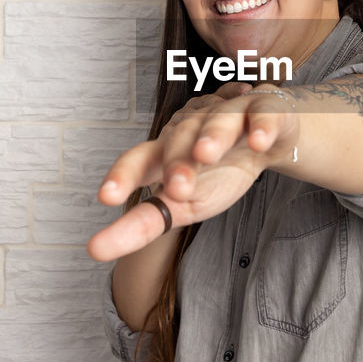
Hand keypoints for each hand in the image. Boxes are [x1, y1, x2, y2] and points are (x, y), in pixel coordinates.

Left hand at [86, 81, 298, 260]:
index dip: (123, 176)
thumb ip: (143, 223)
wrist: (269, 138)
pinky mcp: (265, 113)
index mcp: (168, 153)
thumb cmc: (219, 171)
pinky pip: (263, 115)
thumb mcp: (183, 203)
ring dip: (211, 135)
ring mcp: (230, 115)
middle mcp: (194, 128)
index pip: (139, 161)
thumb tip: (94, 248)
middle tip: (176, 188)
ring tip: (205, 154)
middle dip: (176, 161)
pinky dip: (261, 127)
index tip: (105, 197)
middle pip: (179, 139)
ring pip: (218, 121)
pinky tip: (258, 140)